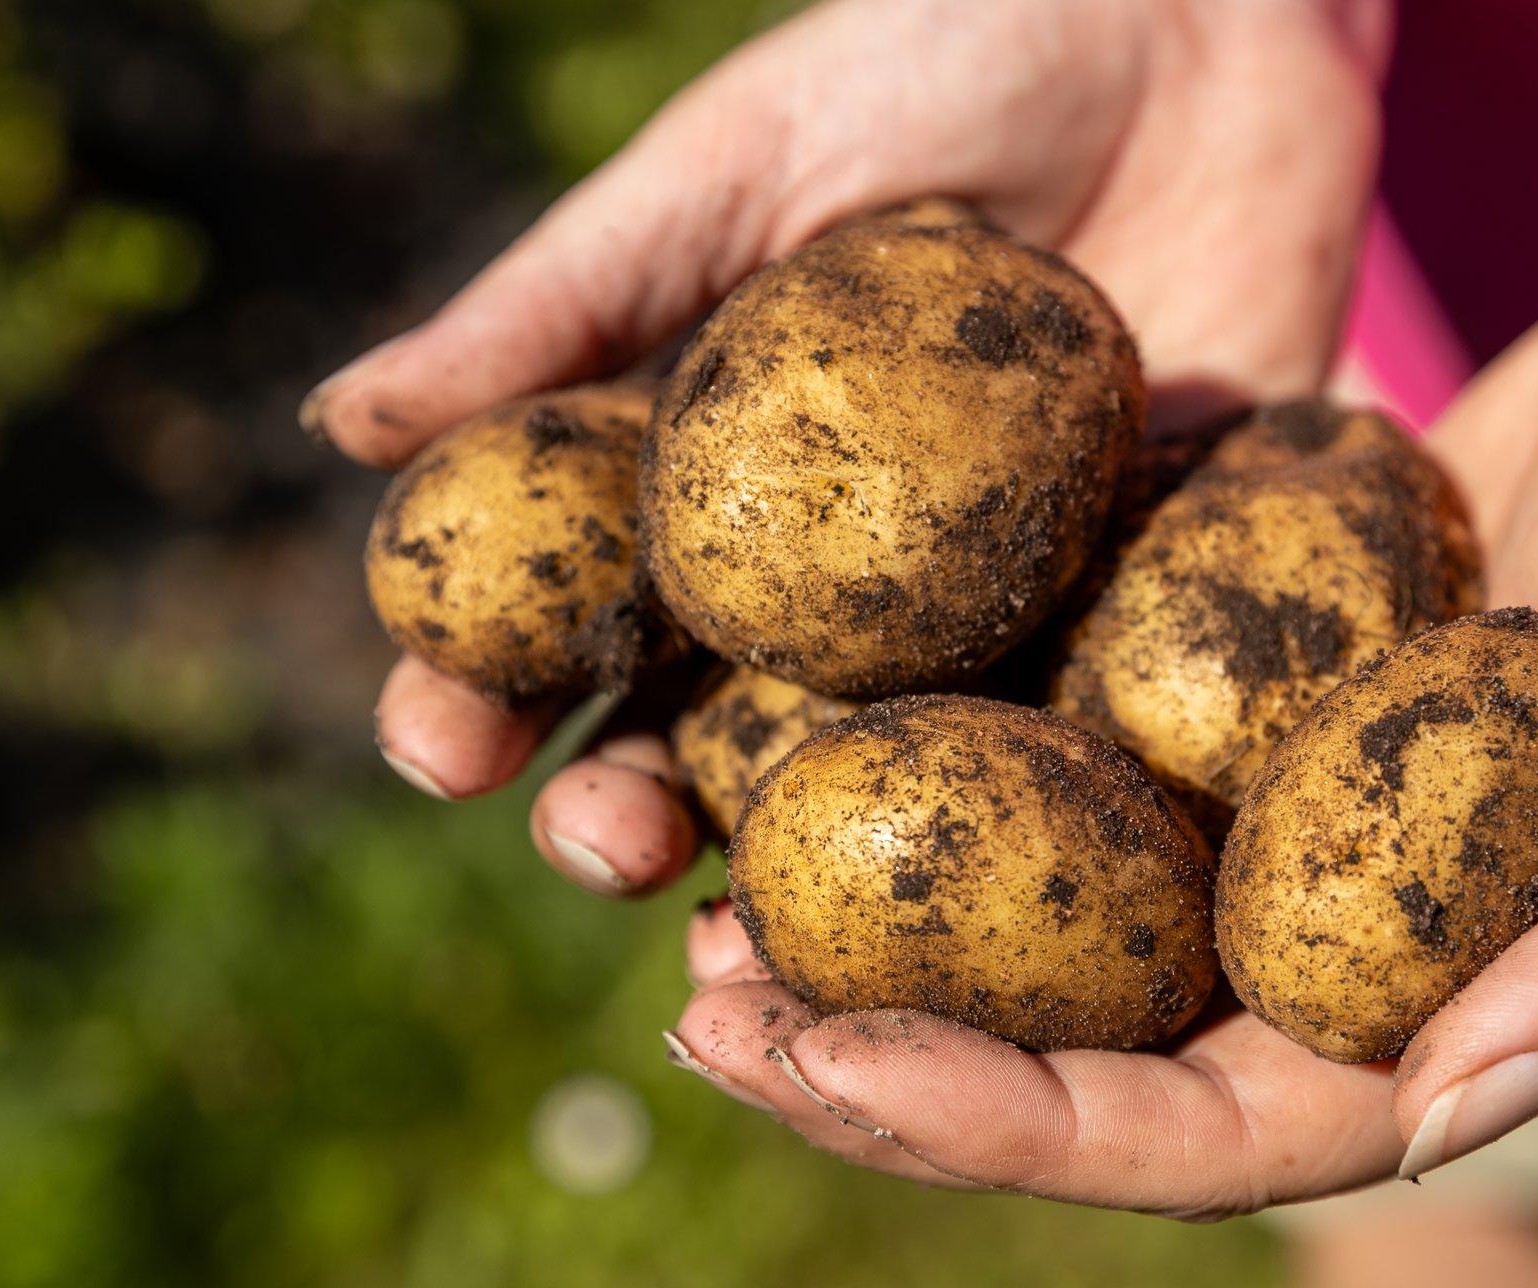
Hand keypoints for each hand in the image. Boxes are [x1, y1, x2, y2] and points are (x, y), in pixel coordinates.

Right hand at [311, 0, 1386, 893]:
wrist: (1194, 19)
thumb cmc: (935, 52)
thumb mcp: (737, 160)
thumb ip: (565, 303)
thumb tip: (343, 426)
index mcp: (700, 478)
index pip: (563, 611)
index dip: (485, 688)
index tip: (437, 743)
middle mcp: (824, 573)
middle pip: (696, 730)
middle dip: (629, 811)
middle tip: (599, 854)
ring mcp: (977, 608)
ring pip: (868, 782)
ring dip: (802, 875)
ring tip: (754, 944)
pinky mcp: (1132, 608)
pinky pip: (1071, 737)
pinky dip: (1021, 841)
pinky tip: (977, 919)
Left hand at [671, 232, 1537, 1212]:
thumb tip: (1432, 1121)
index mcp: (1403, 1018)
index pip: (1176, 1131)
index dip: (991, 1122)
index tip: (822, 1065)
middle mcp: (1297, 940)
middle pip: (1054, 1048)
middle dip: (869, 1053)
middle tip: (699, 1006)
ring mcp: (1237, 816)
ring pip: (1015, 913)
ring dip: (856, 921)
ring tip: (686, 896)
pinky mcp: (1199, 687)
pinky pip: (1038, 746)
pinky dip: (919, 762)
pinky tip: (789, 730)